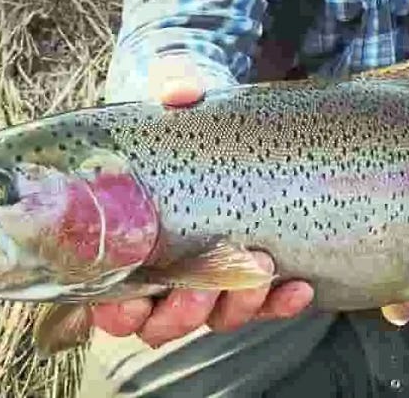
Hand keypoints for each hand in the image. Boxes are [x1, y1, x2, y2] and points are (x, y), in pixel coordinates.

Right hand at [91, 56, 315, 346]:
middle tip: (203, 289)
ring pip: (214, 317)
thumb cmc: (180, 106)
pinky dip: (280, 303)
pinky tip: (300, 288)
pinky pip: (263, 303)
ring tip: (261, 269)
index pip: (108, 299)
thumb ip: (173, 86)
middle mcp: (161, 270)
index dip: (117, 311)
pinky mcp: (249, 272)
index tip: (132, 300)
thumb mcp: (174, 87)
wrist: (224, 110)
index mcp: (123, 240)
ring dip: (236, 306)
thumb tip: (180, 93)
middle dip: (182, 314)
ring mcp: (207, 276)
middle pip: (160, 322)